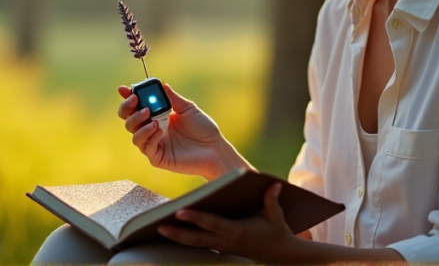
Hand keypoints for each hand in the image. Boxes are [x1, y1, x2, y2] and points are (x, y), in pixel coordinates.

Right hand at [117, 84, 249, 180]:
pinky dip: (150, 137)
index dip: (127, 98)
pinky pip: (147, 148)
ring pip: (134, 136)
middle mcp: (152, 130)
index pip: (136, 107)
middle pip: (129, 121)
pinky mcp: (158, 158)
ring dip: (139, 124)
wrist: (215, 148)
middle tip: (137, 102)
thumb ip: (173, 98)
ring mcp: (155, 144)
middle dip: (128, 110)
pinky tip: (159, 131)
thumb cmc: (203, 128)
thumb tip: (162, 85)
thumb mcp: (188, 109)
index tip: (123, 89)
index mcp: (157, 117)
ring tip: (152, 119)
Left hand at [157, 182, 305, 262]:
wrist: (281, 255)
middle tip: (158, 226)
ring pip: (196, 244)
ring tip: (159, 229)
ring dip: (178, 238)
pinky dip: (188, 240)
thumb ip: (272, 200)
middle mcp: (227, 241)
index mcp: (238, 231)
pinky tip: (175, 234)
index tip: (179, 212)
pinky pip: (201, 245)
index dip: (195, 218)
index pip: (212, 223)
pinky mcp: (222, 249)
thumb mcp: (276, 216)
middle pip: (197, 238)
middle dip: (177, 233)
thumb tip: (274, 184)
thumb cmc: (278, 231)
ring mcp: (223, 248)